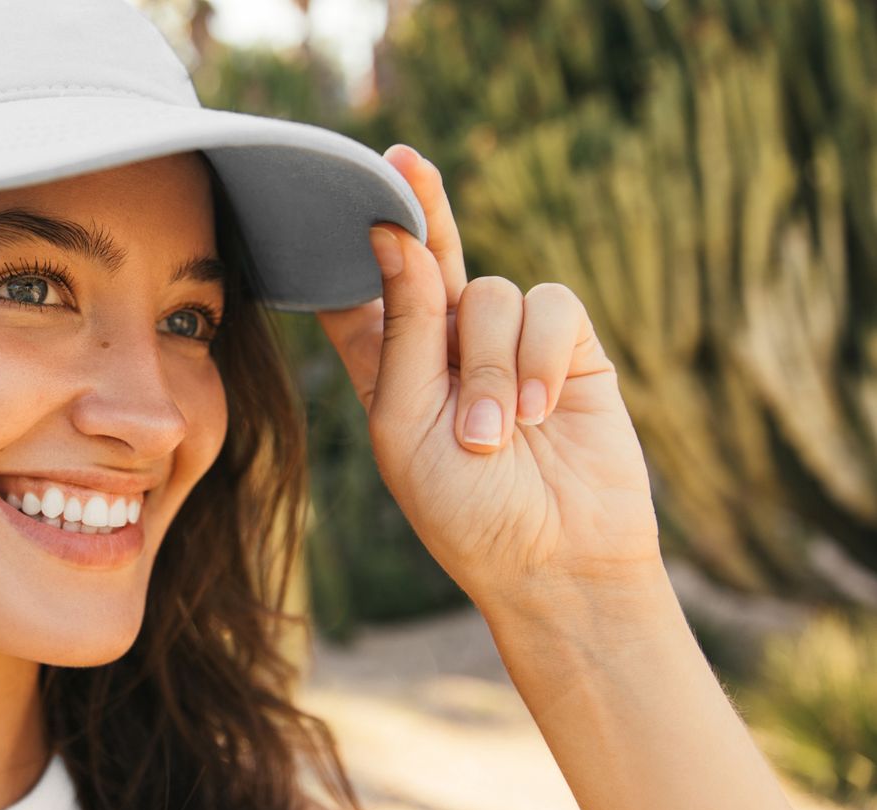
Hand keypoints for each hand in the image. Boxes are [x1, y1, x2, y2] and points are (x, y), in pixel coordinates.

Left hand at [315, 144, 661, 608]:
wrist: (555, 563)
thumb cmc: (464, 511)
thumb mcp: (407, 422)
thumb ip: (405, 329)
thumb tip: (398, 234)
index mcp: (388, 369)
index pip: (361, 296)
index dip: (350, 250)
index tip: (328, 199)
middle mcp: (445, 346)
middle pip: (429, 257)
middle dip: (421, 208)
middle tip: (404, 158)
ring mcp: (508, 343)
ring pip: (491, 295)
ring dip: (491, 369)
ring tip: (495, 438)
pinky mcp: (569, 347)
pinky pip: (550, 306)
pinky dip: (540, 357)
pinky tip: (542, 410)